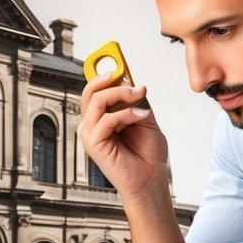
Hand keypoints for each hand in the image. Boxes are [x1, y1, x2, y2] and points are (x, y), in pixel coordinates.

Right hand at [79, 71, 168, 197]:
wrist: (151, 179)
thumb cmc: (147, 154)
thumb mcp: (145, 118)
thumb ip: (135, 101)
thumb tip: (130, 82)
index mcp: (102, 117)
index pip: (95, 90)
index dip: (103, 74)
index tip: (118, 63)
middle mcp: (92, 124)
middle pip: (90, 91)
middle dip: (110, 79)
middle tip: (130, 79)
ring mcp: (90, 134)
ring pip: (97, 100)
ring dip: (121, 95)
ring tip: (140, 98)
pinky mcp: (93, 144)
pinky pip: (106, 119)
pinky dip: (126, 114)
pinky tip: (141, 116)